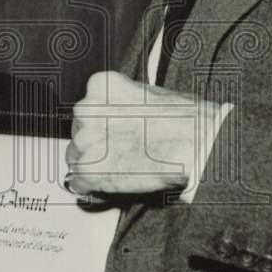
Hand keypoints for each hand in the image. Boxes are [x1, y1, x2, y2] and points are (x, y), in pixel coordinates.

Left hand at [66, 71, 216, 196]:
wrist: (195, 145)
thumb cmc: (183, 119)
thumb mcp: (147, 95)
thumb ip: (122, 104)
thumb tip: (118, 118)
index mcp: (100, 86)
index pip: (87, 108)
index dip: (101, 124)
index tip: (114, 132)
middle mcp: (86, 109)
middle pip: (79, 132)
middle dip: (96, 143)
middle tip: (121, 151)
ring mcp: (84, 140)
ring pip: (76, 156)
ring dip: (94, 163)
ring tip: (122, 165)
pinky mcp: (88, 170)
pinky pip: (78, 182)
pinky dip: (93, 185)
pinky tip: (113, 180)